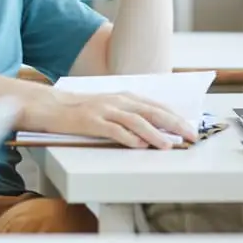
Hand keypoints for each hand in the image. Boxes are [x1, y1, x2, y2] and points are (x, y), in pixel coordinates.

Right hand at [40, 90, 196, 148]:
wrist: (51, 106)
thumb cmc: (81, 110)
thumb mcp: (109, 106)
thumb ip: (130, 114)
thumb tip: (155, 130)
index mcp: (124, 96)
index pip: (156, 106)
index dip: (176, 116)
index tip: (190, 128)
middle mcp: (117, 101)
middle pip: (151, 112)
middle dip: (174, 124)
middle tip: (190, 136)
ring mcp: (104, 110)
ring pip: (135, 121)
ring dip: (154, 133)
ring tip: (168, 144)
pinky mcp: (91, 121)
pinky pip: (113, 130)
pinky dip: (128, 138)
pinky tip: (139, 145)